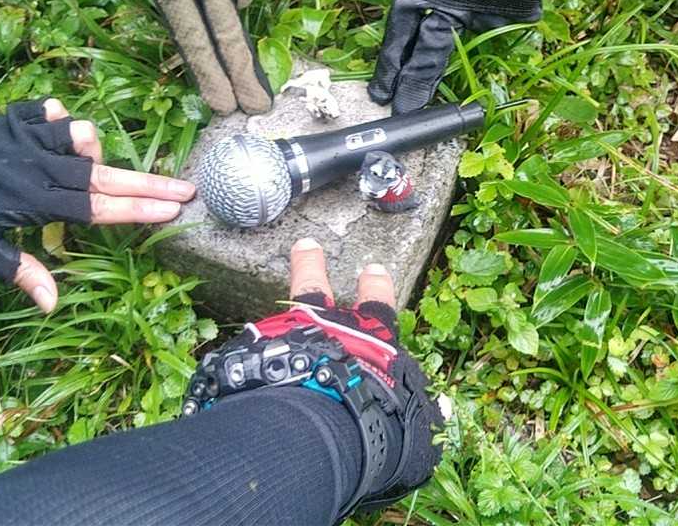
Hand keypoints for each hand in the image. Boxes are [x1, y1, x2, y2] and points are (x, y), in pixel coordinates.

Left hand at [6, 99, 197, 311]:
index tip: (173, 211)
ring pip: (78, 137)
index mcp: (36, 202)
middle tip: (186, 187)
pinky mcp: (9, 121)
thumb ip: (19, 270)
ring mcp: (26, 140)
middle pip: (105, 176)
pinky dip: (55, 116)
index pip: (99, 209)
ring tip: (97, 159)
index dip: (138, 211)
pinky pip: (44, 112)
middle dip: (148, 183)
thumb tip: (52, 304)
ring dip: (92, 147)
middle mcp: (40, 168)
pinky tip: (58, 121)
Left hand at [185, 238, 443, 519]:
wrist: (329, 432)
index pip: (378, 312)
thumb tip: (436, 410)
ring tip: (270, 268)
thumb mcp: (413, 430)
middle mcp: (329, 333)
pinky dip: (251, 343)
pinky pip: (254, 344)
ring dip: (278, 287)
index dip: (376, 291)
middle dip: (312, 267)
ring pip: (281, 306)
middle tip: (305, 245)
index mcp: (371, 346)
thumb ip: (420, 416)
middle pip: (317, 292)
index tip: (373, 269)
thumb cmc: (381, 429)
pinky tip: (241, 349)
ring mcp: (291, 340)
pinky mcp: (261, 355)